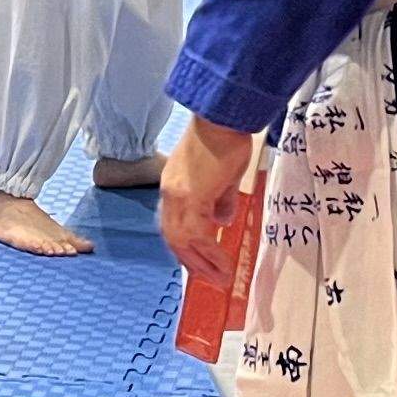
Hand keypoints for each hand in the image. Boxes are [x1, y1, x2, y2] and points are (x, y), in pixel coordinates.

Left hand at [159, 116, 260, 294]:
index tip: (198, 263)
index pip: (174, 224)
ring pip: (183, 240)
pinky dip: (209, 252)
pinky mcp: (191, 196)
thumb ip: (220, 200)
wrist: (223, 116)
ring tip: (219, 278)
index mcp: (174, 186)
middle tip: (210, 279)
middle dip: (192, 262)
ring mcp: (178, 195)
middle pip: (174, 238)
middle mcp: (171, 193)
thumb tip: (221, 222)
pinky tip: (223, 263)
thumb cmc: (225, 137)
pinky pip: (197, 234)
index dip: (185, 246)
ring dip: (201, 262)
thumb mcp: (223, 175)